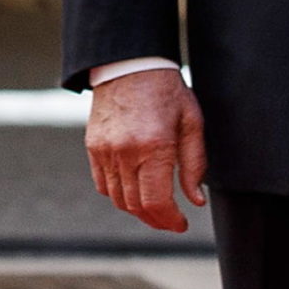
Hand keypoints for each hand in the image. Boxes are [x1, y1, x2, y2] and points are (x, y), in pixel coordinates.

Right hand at [86, 68, 207, 232]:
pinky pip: (103, 185)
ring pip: (119, 199)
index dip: (170, 220)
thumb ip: (195, 163)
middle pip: (137, 206)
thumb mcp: (191, 122)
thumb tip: (196, 200)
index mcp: (155, 146)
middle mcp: (126, 152)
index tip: (180, 224)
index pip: (157, 202)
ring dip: (138, 210)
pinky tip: (134, 191)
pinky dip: (118, 195)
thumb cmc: (166, 90)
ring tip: (155, 208)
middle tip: (171, 221)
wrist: (130, 64)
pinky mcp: (93, 147)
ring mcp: (105, 150)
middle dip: (156, 220)